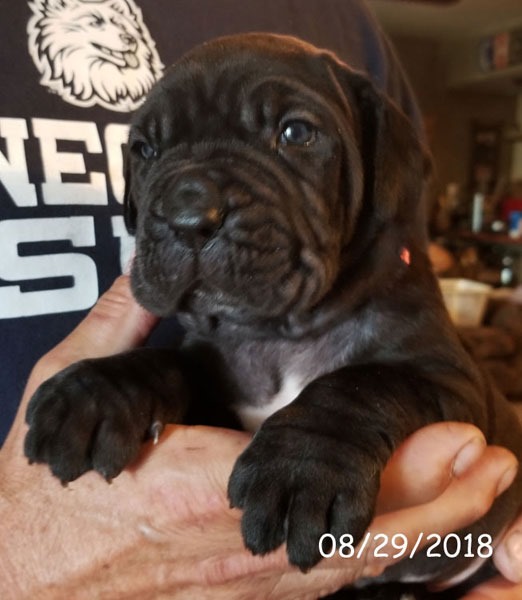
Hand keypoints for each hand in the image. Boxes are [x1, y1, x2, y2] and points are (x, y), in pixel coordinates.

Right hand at [0, 275, 519, 598]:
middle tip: (495, 465)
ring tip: (480, 492)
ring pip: (357, 570)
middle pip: (362, 539)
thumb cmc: (41, 498)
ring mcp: (244, 586)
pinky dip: (384, 562)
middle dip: (442, 507)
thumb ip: (119, 330)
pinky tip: (419, 534)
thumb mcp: (65, 400)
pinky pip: (330, 585)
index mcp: (198, 486)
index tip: (460, 436)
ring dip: (428, 535)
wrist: (20, 584)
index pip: (321, 481)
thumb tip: (152, 272)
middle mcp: (234, 548)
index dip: (402, 472)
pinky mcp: (243, 595)